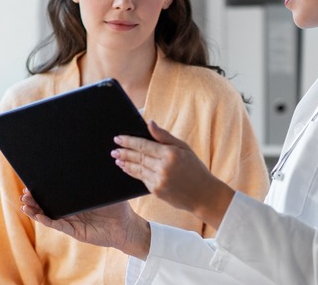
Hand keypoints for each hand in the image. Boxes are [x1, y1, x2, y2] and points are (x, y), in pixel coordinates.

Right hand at [20, 188, 150, 259]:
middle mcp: (72, 211)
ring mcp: (72, 221)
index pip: (57, 193)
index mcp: (77, 200)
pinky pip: (58, 225)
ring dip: (36, 210)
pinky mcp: (75, 231)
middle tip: (24, 192)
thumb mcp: (106, 190)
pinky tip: (37, 216)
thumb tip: (90, 162)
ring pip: (49, 215)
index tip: (32, 181)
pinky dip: (46, 220)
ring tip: (24, 204)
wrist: (126, 227)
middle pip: (48, 204)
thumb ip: (96, 179)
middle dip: (35, 199)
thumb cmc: (118, 207)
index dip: (44, 189)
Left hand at [111, 120, 235, 228]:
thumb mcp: (184, 147)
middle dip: (124, 152)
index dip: (129, 141)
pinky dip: (133, 173)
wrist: (203, 194)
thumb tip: (150, 123)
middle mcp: (163, 167)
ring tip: (117, 158)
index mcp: (170, 153)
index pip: (144, 145)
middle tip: (114, 149)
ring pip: (137, 169)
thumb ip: (164, 136)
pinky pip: (142, 179)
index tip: (118, 138)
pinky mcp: (156, 191)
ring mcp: (159, 180)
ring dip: (125, 163)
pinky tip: (127, 168)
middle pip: (138, 157)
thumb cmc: (195, 168)